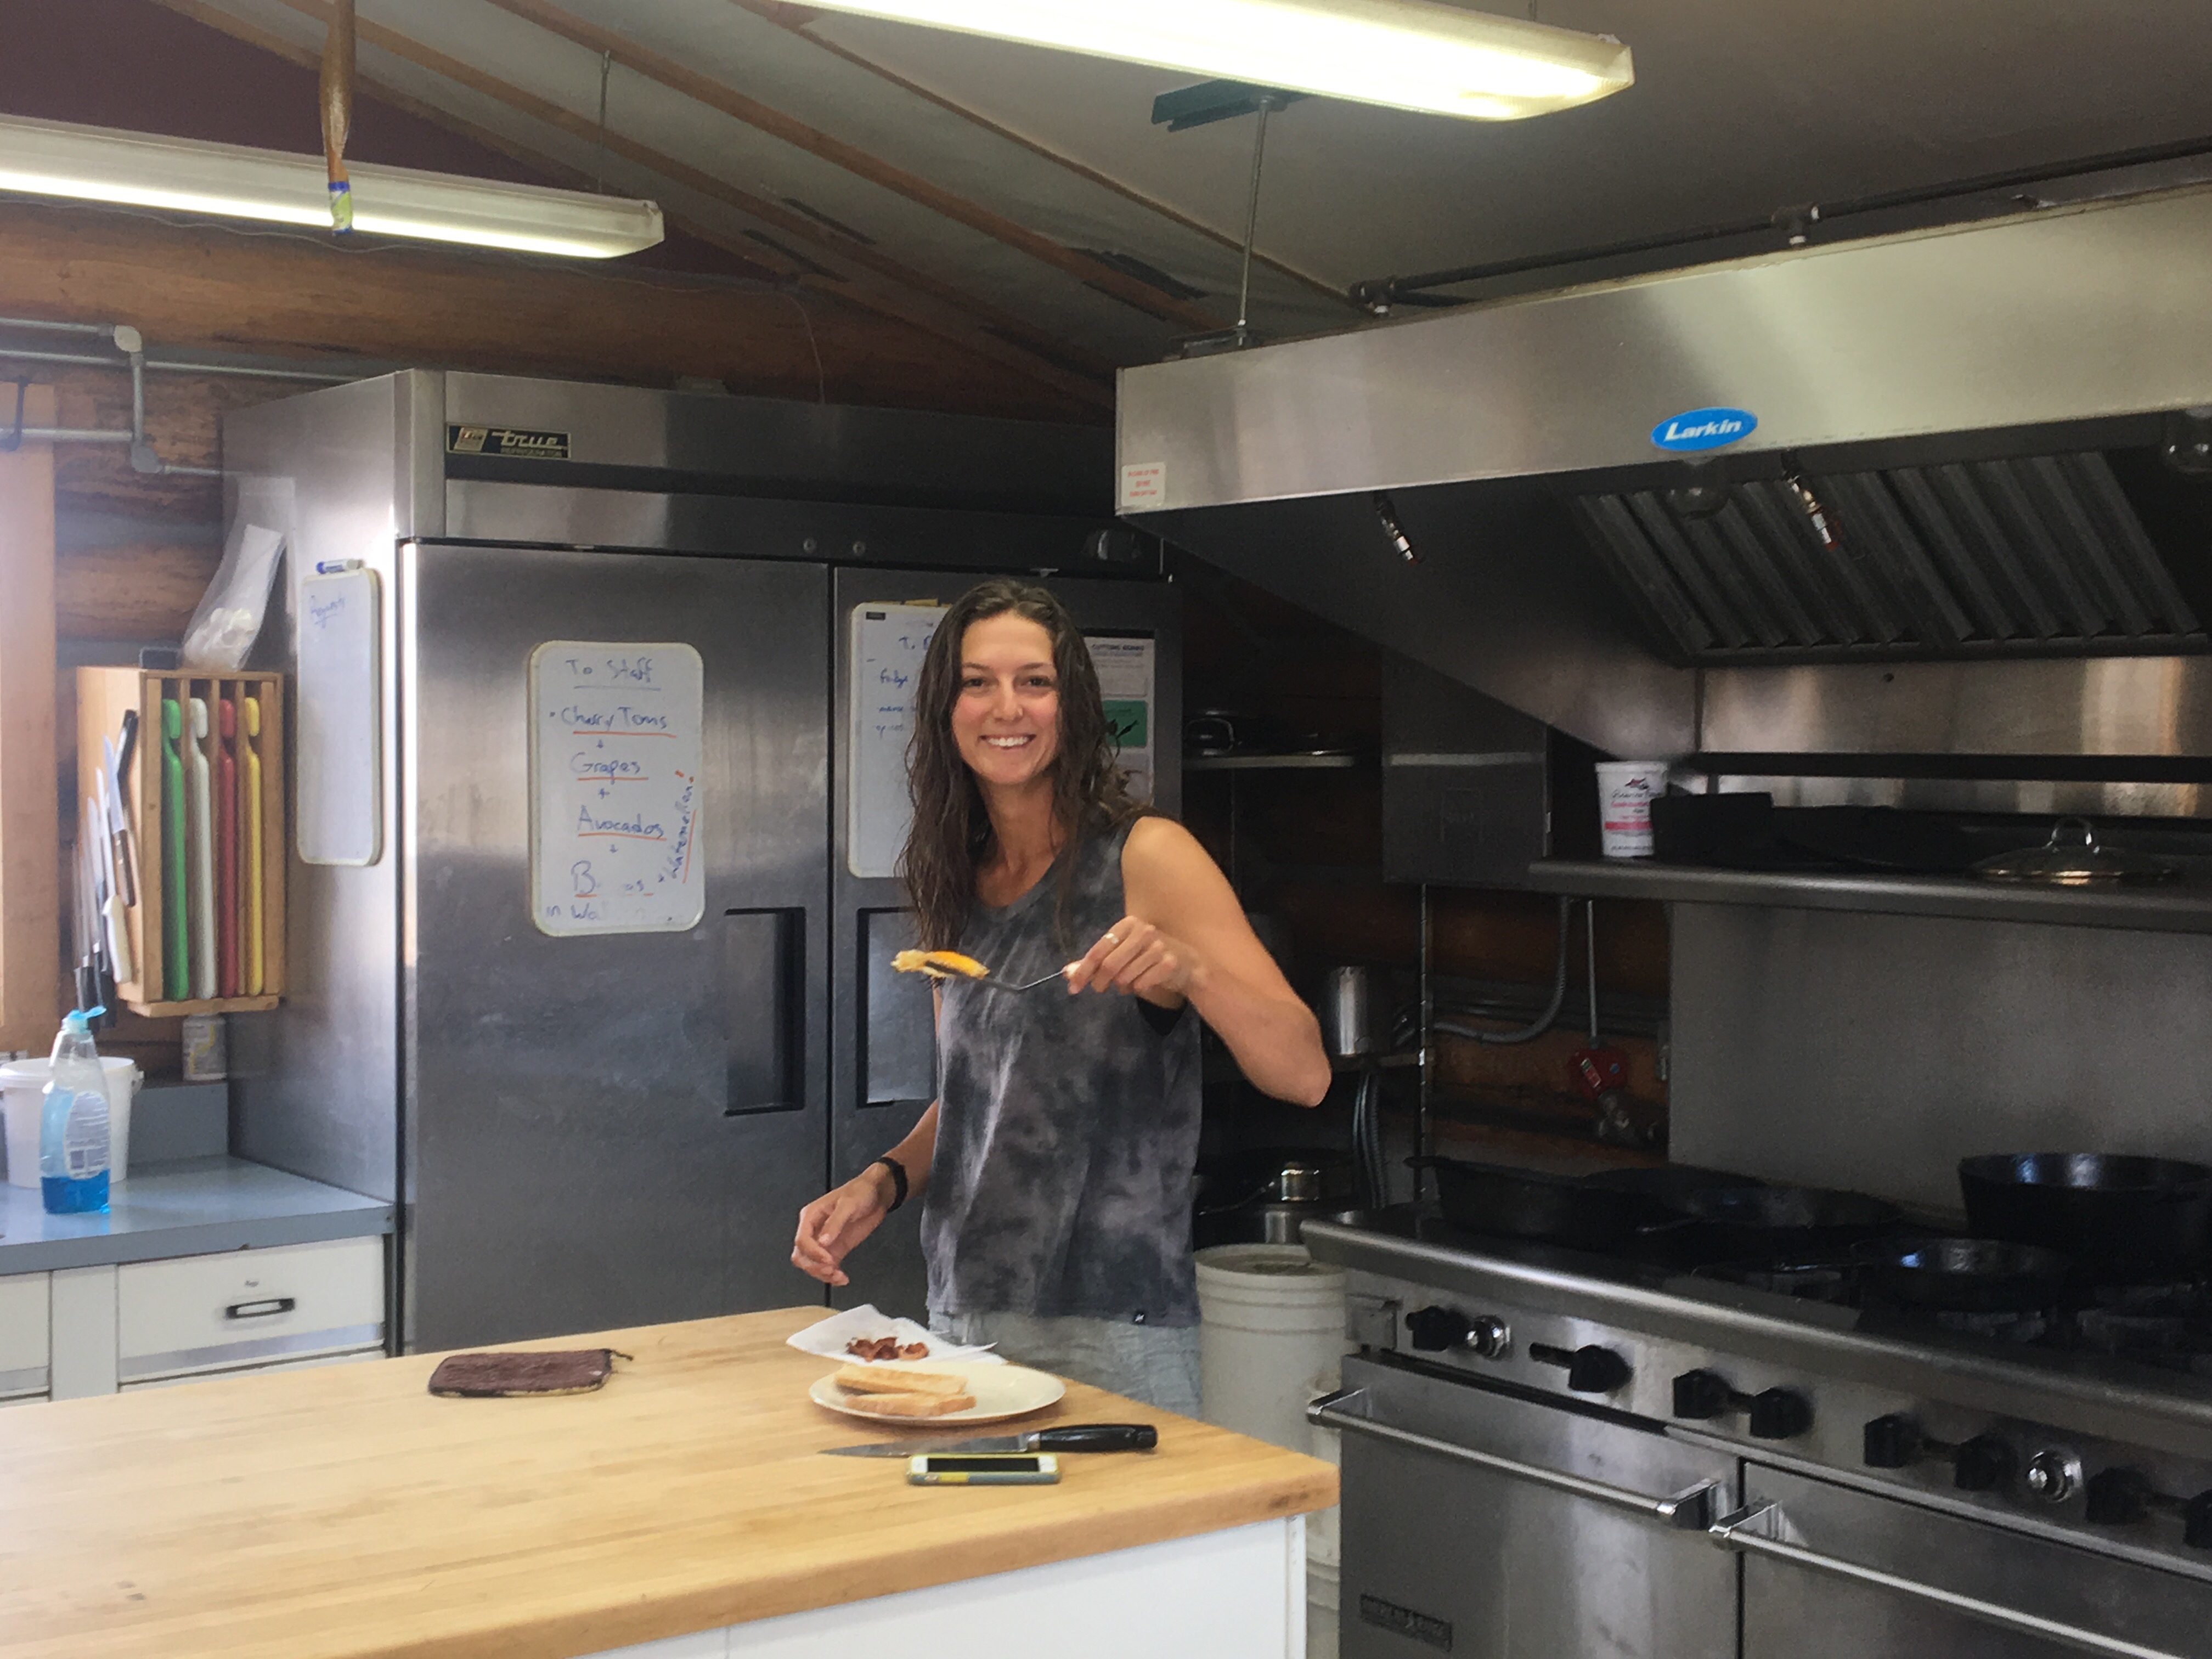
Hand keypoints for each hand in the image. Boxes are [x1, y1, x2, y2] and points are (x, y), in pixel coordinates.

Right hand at [792, 1166, 894, 1286]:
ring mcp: (824, 1242)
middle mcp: (814, 1230)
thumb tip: (823, 1242)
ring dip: (822, 1274)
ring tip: (839, 1276)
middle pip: (802, 1255)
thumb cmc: (860, 1192)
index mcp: (811, 1215)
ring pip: (812, 1264)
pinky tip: (842, 1278)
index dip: (812, 1252)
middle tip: (831, 1270)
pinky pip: (827, 1267)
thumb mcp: (848, 1204)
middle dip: (814, 1266)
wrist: (877, 1194)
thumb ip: (835, 1222)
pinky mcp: (836, 1249)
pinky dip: (832, 1276)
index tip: (828, 1260)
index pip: (802, 1240)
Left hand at [1064, 915, 1195, 1001]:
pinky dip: (1137, 988)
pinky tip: (1142, 983)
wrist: (1187, 964)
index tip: (1073, 987)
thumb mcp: (1121, 954)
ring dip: (1122, 985)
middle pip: (1109, 966)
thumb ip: (1095, 963)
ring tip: (1127, 982)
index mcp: (1128, 925)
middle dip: (1100, 982)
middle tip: (1099, 988)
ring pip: (1125, 977)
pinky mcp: (1169, 962)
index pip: (1098, 950)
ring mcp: (1158, 946)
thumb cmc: (1148, 957)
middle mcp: (1143, 931)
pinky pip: (1141, 984)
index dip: (1083, 971)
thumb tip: (1068, 972)